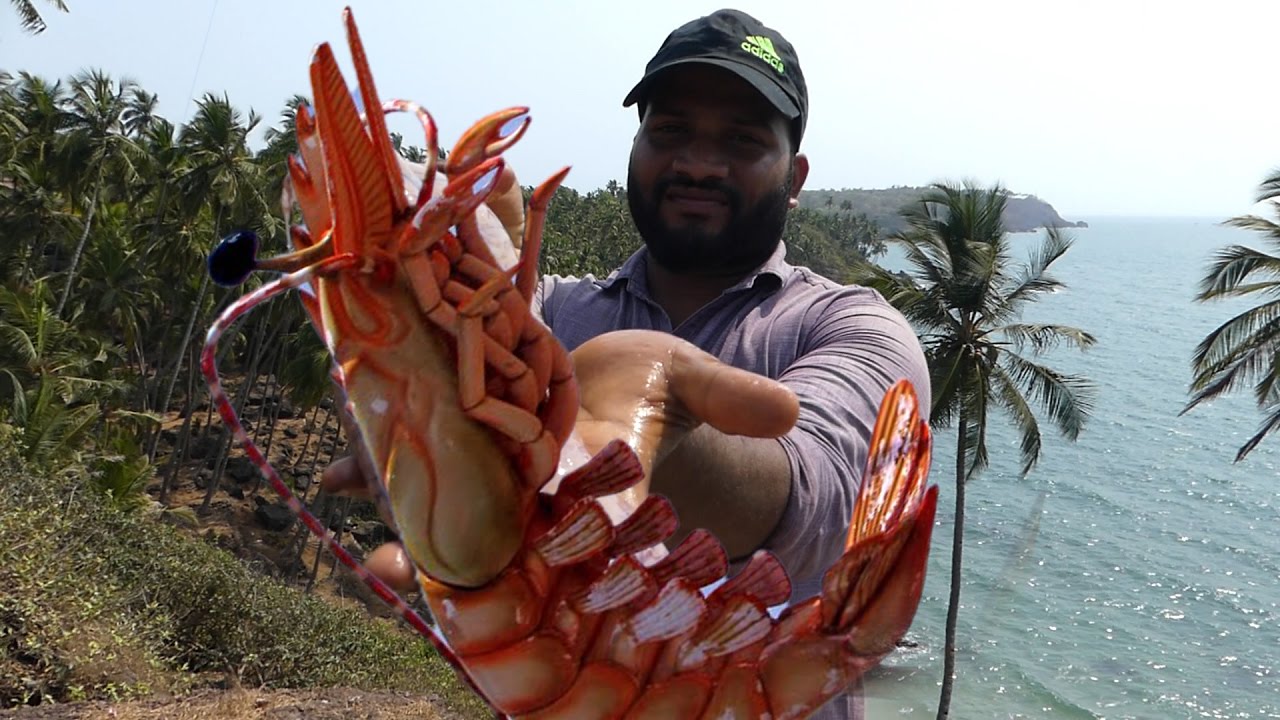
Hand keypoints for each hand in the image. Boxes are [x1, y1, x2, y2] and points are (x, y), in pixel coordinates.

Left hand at [320, 332, 798, 593]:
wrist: (617, 385)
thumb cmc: (657, 388)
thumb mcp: (690, 382)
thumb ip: (730, 397)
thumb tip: (788, 413)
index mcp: (598, 481)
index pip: (581, 517)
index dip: (551, 536)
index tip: (523, 544)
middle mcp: (542, 493)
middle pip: (500, 527)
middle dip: (458, 544)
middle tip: (399, 560)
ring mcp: (500, 478)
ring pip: (450, 505)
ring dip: (404, 515)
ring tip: (349, 520)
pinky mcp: (470, 451)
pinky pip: (422, 469)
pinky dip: (381, 474)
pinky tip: (325, 478)